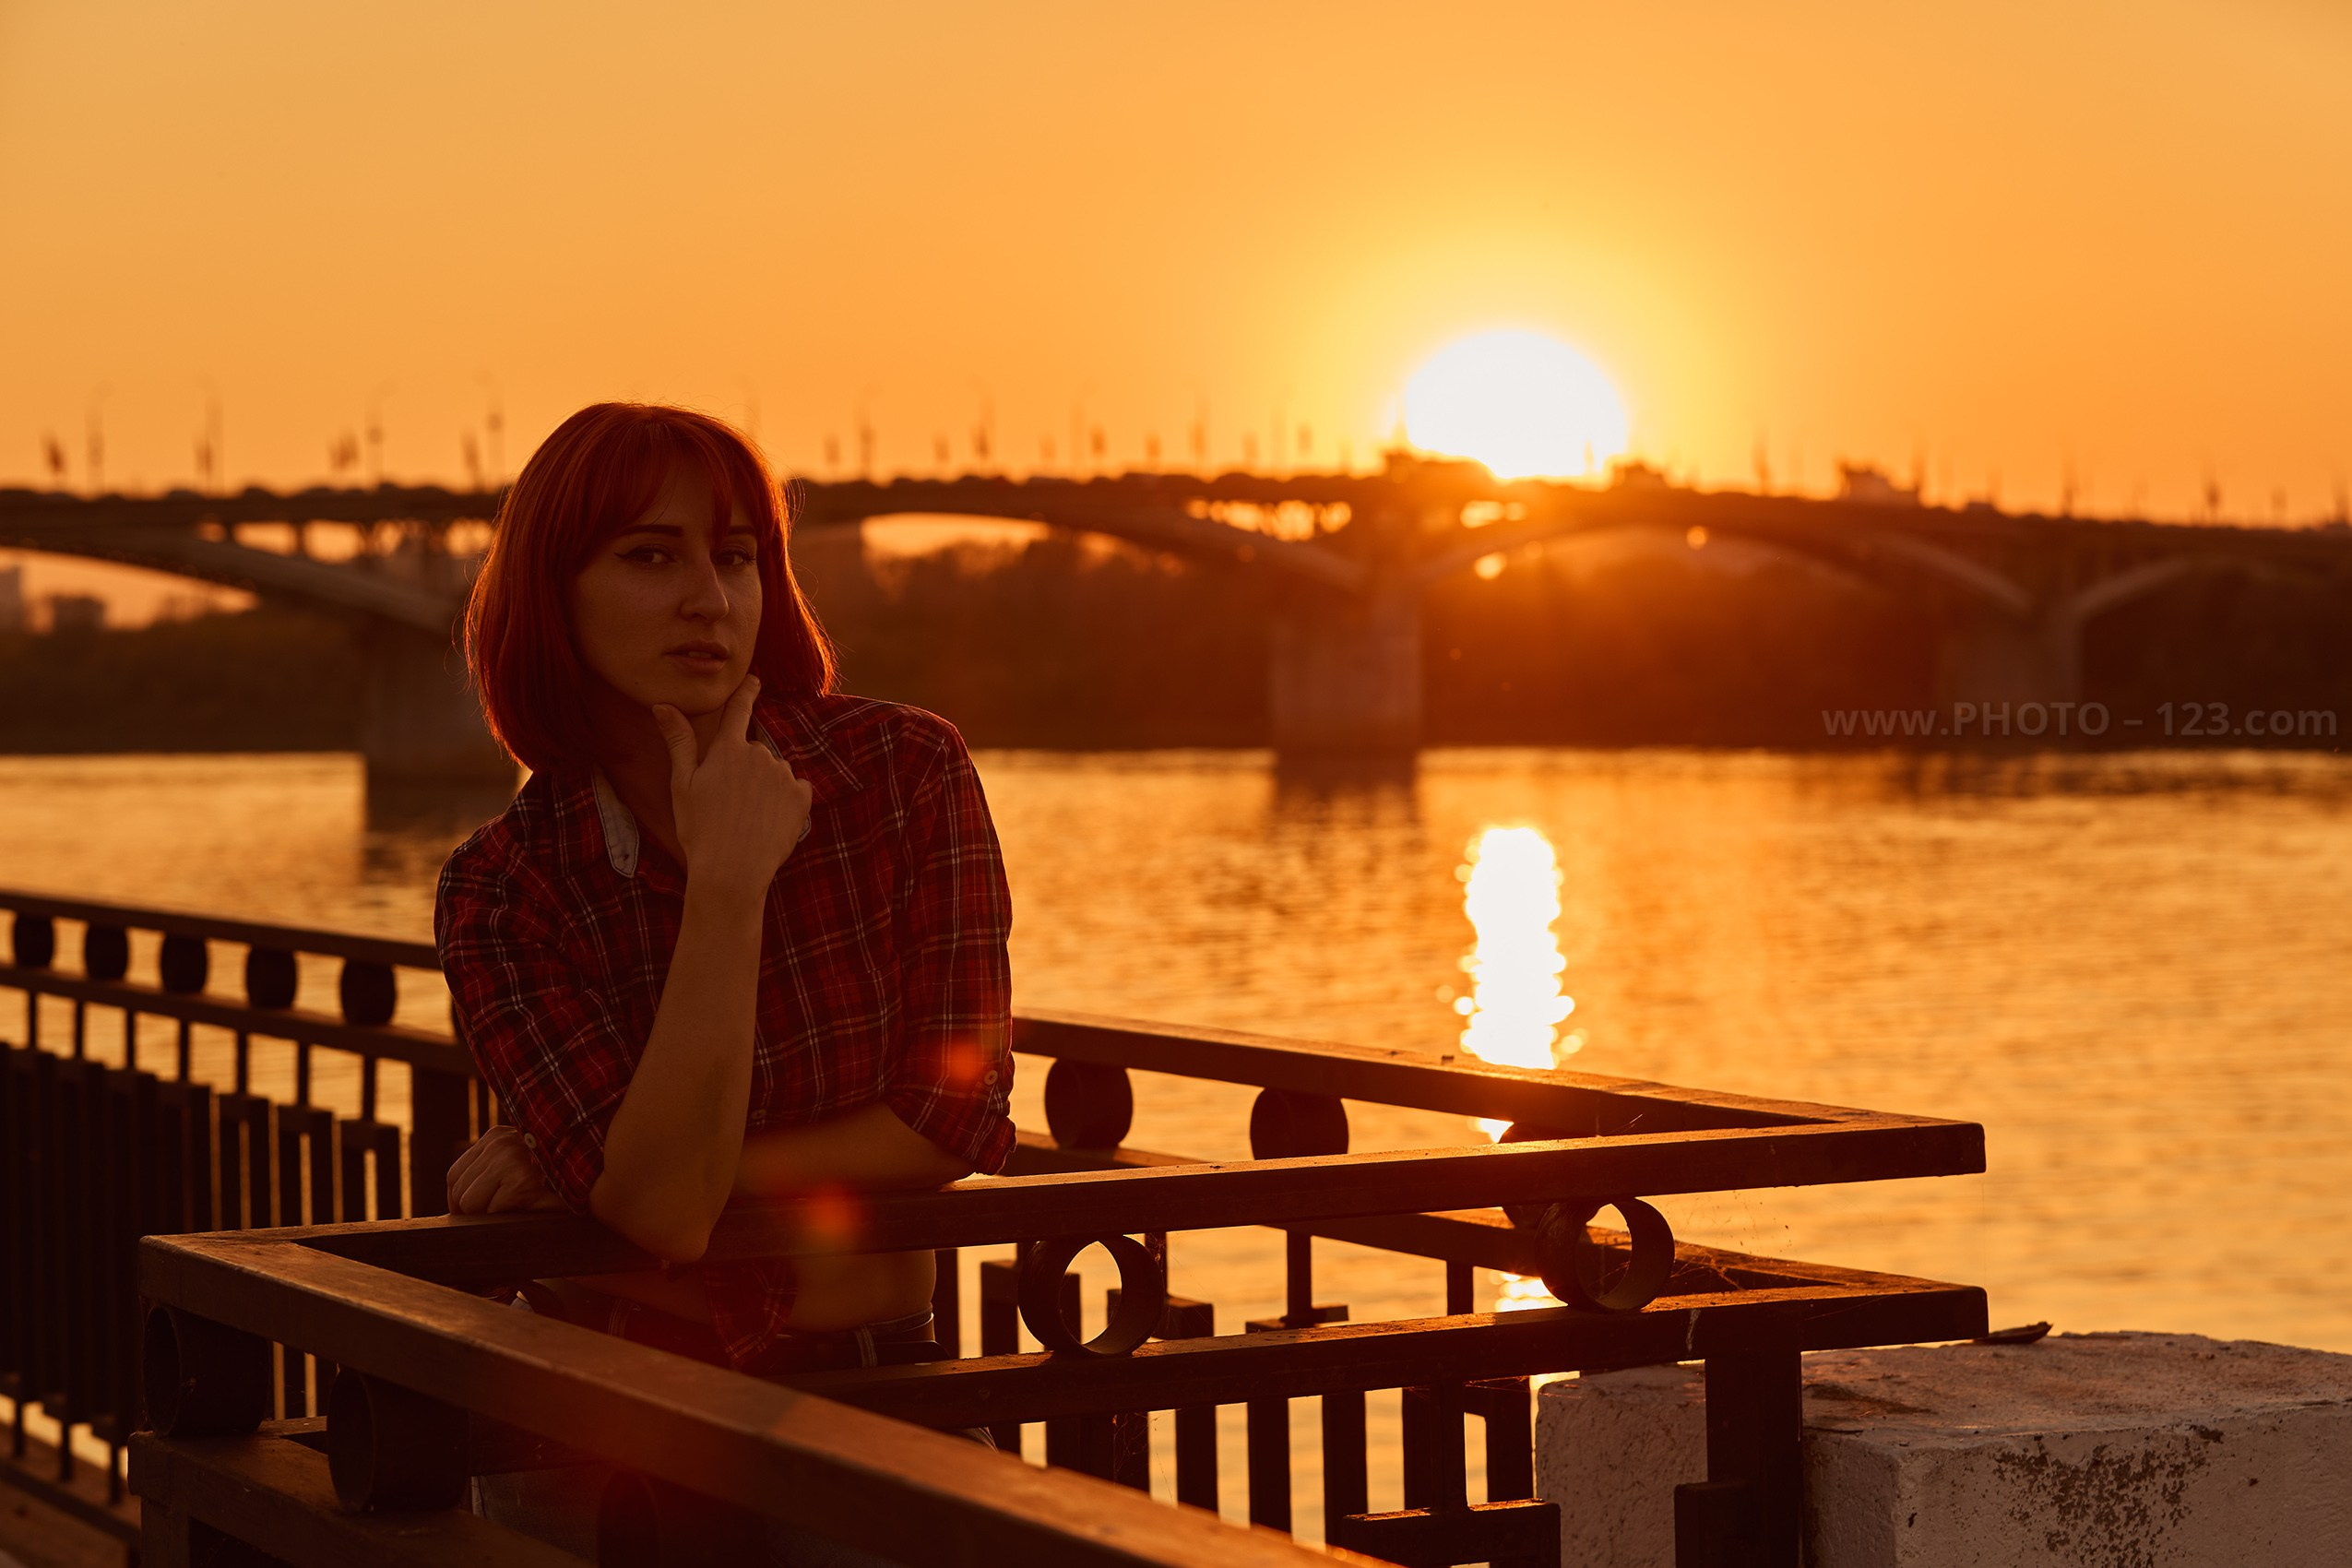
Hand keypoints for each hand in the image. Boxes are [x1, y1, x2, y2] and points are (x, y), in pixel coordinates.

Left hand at [447, 1125, 566, 1213]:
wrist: (595, 1177)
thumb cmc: (557, 1179)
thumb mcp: (519, 1167)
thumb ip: (491, 1176)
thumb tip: (453, 1211)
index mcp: (495, 1138)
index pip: (455, 1176)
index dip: (461, 1203)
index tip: (478, 1216)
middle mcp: (499, 1144)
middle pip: (460, 1192)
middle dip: (476, 1213)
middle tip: (505, 1215)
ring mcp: (510, 1160)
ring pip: (471, 1204)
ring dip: (493, 1215)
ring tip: (520, 1209)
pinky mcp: (522, 1182)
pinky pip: (492, 1211)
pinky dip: (509, 1218)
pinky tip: (531, 1209)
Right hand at [654, 675, 812, 899]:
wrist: (732, 872)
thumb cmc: (699, 829)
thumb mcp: (682, 785)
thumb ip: (679, 741)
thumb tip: (663, 706)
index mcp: (728, 749)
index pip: (740, 708)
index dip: (747, 691)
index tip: (755, 679)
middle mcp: (760, 754)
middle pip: (755, 751)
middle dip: (745, 769)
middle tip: (728, 803)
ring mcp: (784, 775)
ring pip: (775, 772)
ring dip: (765, 786)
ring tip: (747, 817)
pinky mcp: (803, 797)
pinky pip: (796, 789)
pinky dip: (786, 801)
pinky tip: (769, 822)